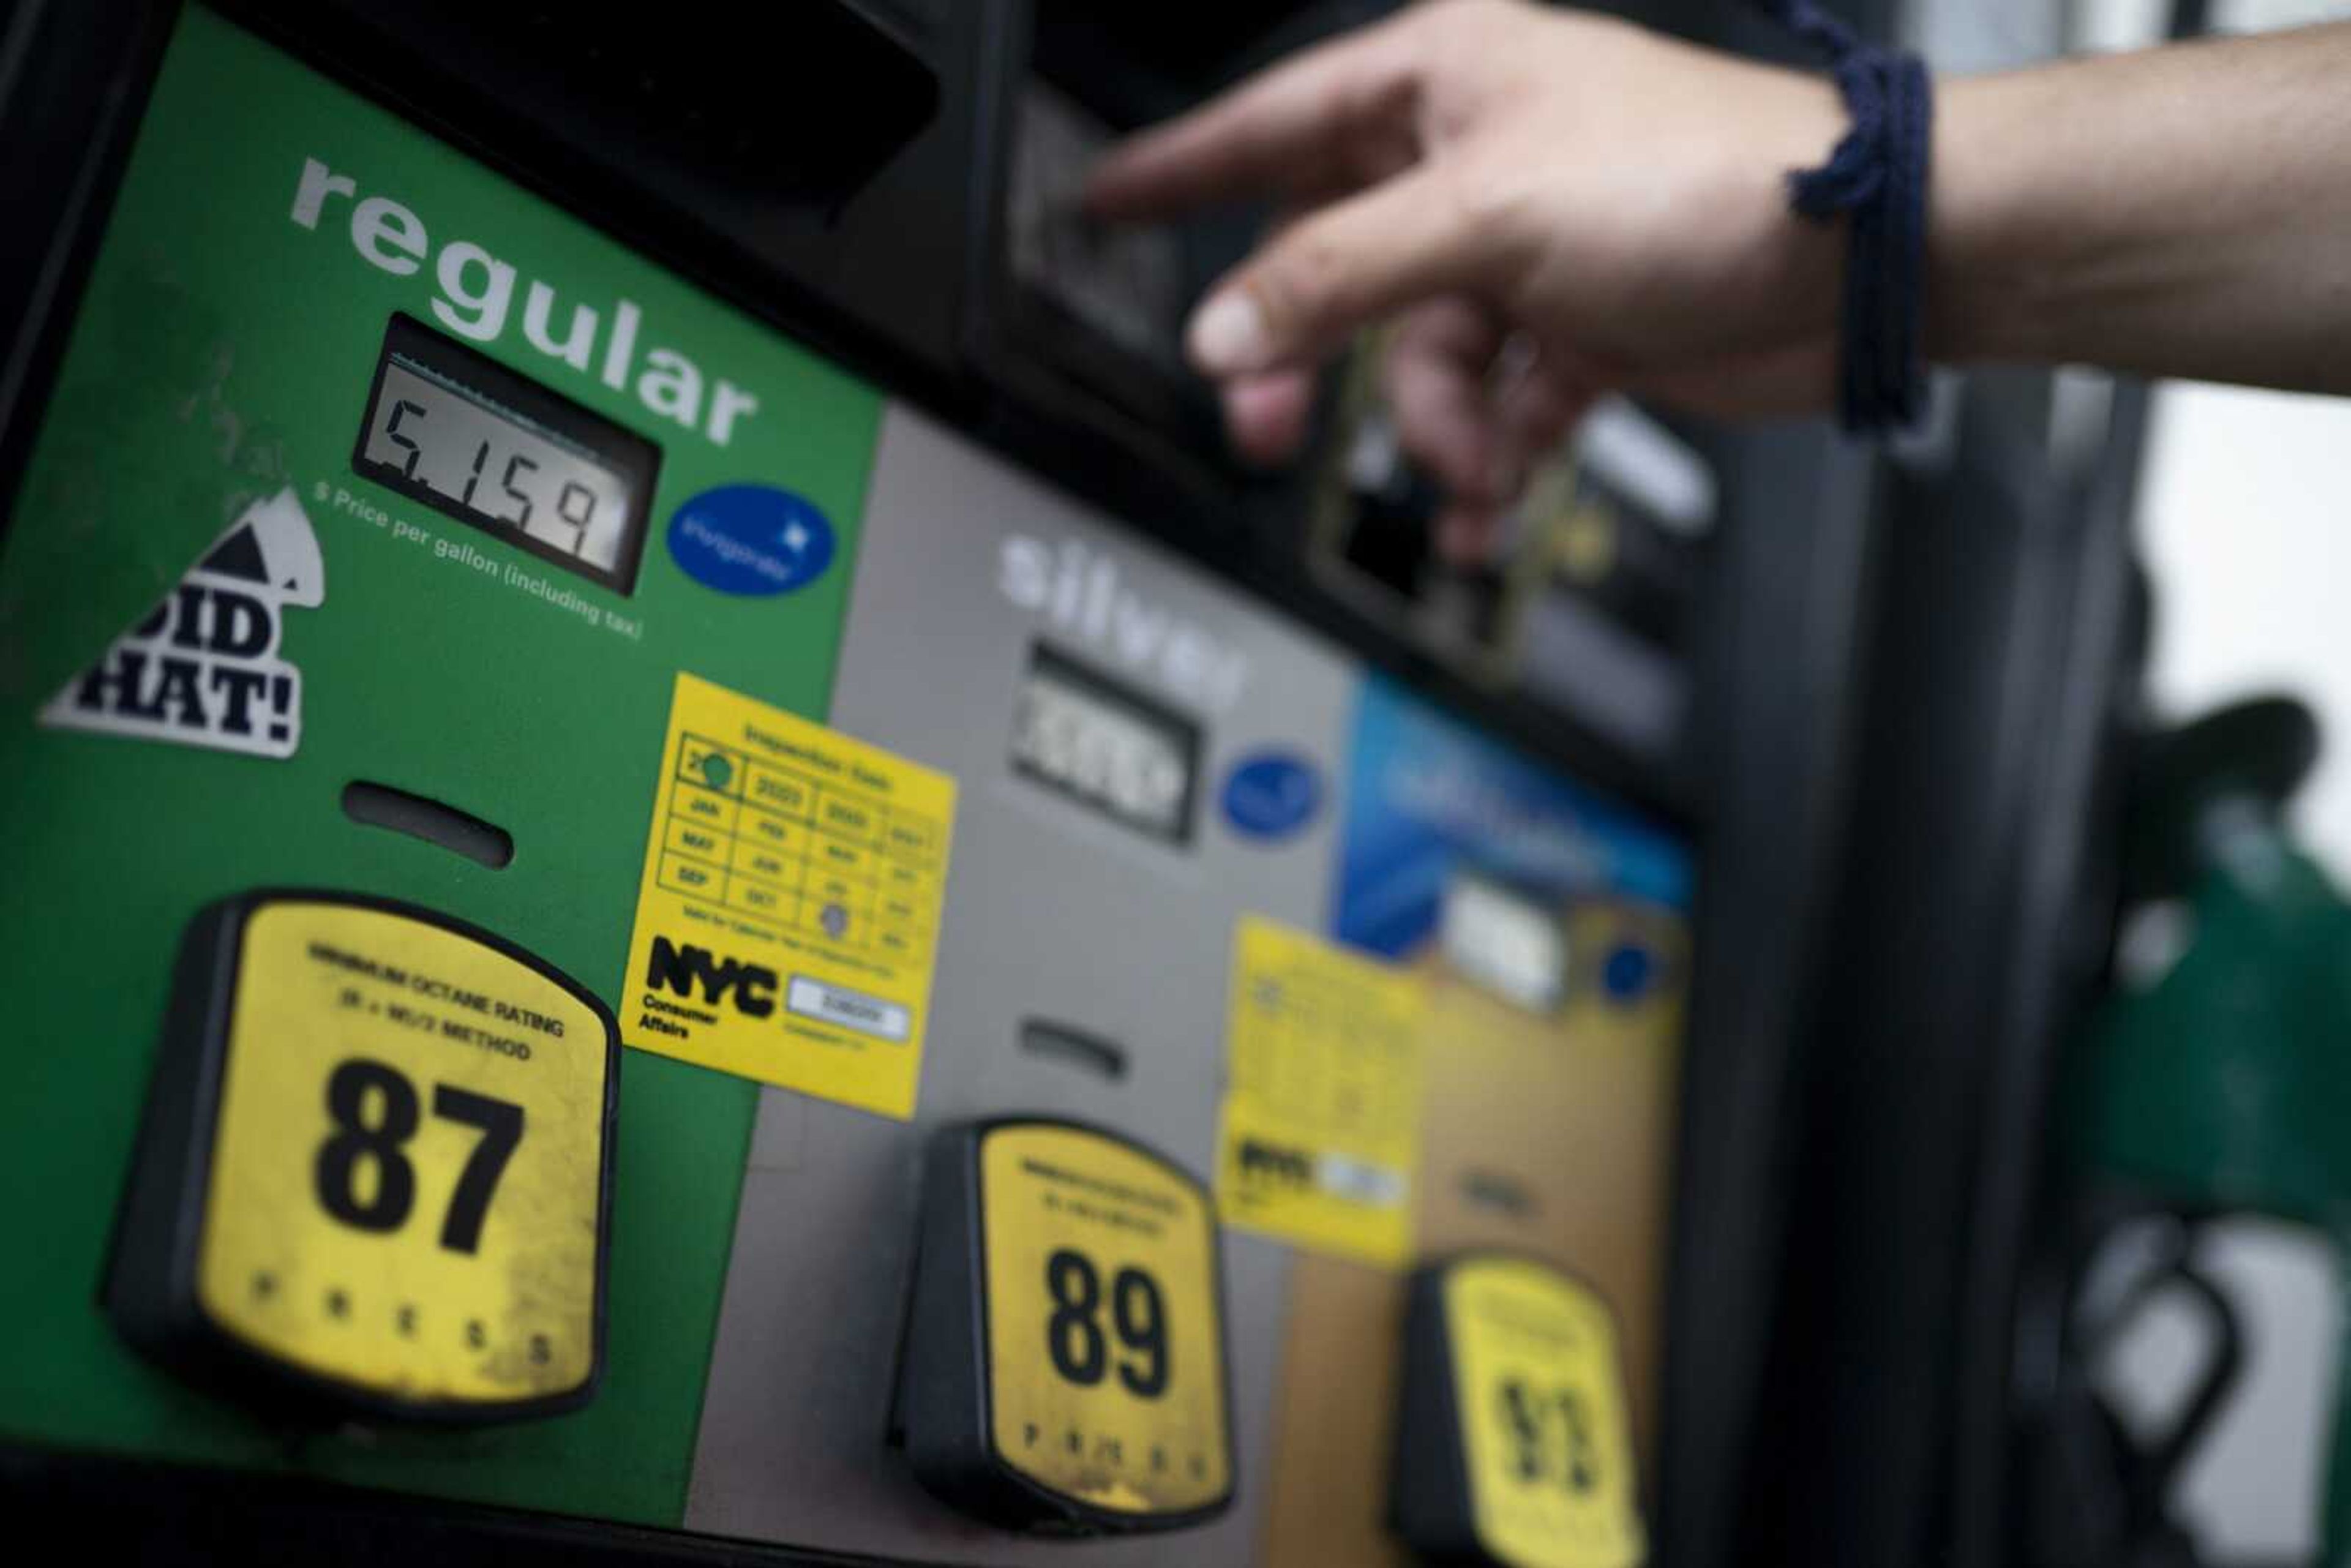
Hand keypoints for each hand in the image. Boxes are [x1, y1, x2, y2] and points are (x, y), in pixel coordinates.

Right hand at [1086, 0, 1848, 555]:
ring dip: (1436, 428)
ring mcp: (1525, 250)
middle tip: (1266, 426)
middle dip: (1312, 360)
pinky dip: (1493, 457)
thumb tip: (1225, 327)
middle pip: (1336, 267)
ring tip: (1470, 466)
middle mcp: (1475, 159)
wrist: (1858, 262)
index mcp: (1440, 83)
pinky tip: (1493, 498)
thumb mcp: (1486, 217)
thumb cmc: (1708, 178)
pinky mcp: (1576, 327)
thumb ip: (1337, 277)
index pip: (1271, 125)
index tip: (1104, 203)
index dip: (1182, 170)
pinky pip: (1495, 404)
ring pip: (1420, 359)